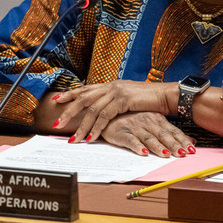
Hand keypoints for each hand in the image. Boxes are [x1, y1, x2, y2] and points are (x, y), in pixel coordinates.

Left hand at [52, 80, 171, 142]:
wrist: (166, 95)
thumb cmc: (150, 100)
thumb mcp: (129, 98)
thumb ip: (116, 101)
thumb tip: (106, 109)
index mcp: (111, 84)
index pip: (86, 88)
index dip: (70, 93)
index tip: (57, 100)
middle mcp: (111, 85)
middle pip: (83, 98)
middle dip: (68, 111)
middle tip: (57, 123)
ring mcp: (116, 91)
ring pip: (92, 109)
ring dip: (82, 126)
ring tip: (74, 139)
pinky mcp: (122, 99)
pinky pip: (104, 116)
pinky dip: (96, 128)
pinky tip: (92, 137)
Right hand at [100, 112, 193, 156]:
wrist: (108, 113)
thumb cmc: (133, 119)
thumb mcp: (154, 122)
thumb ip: (171, 132)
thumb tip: (191, 141)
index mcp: (157, 118)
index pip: (173, 131)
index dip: (182, 140)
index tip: (192, 150)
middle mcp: (147, 121)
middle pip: (163, 135)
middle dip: (174, 145)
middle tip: (183, 154)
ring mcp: (135, 126)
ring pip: (148, 138)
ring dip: (158, 147)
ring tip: (166, 154)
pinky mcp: (122, 132)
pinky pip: (130, 140)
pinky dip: (137, 146)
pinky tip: (143, 153)